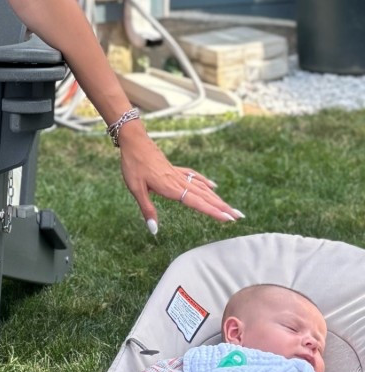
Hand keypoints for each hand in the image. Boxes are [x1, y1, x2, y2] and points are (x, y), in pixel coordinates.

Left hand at [116, 124, 242, 234]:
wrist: (134, 141)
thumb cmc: (132, 165)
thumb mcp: (135, 189)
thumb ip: (147, 209)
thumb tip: (154, 230)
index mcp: (171, 188)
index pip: (197, 203)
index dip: (213, 212)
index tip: (229, 219)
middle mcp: (179, 181)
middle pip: (205, 196)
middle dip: (222, 207)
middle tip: (239, 216)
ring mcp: (178, 174)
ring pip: (202, 187)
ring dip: (217, 198)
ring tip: (230, 207)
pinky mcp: (174, 168)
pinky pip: (194, 176)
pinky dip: (204, 182)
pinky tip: (213, 186)